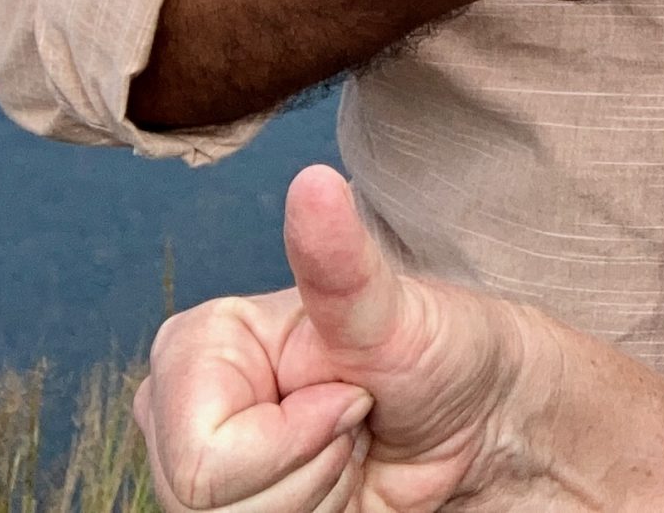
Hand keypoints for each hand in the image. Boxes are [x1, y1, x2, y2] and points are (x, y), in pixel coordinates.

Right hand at [136, 165, 523, 512]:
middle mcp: (183, 407)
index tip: (348, 394)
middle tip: (351, 418)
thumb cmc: (440, 348)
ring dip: (315, 500)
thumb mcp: (396, 310)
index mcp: (198, 346)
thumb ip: (342, 261)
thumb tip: (313, 183)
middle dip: (306, 472)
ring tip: (347, 441)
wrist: (480, 419)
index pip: (203, 455)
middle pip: (205, 503)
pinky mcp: (237, 506)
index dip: (295, 440)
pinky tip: (339, 481)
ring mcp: (206, 465)